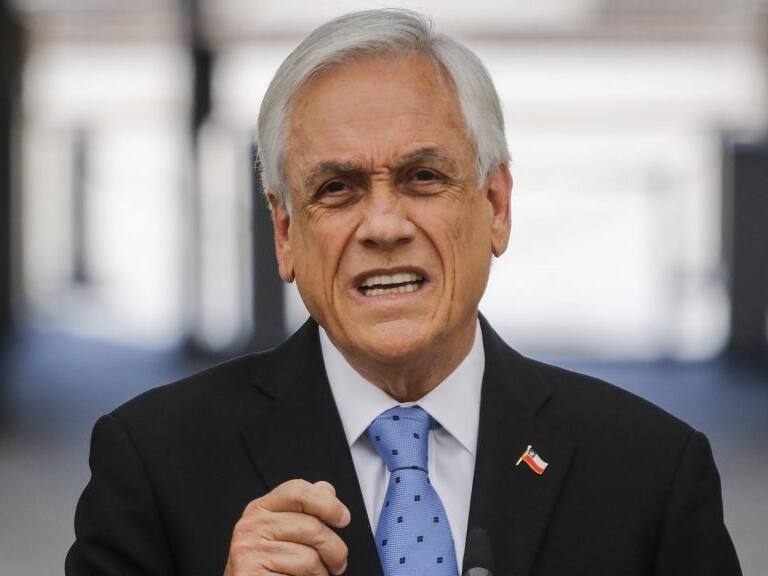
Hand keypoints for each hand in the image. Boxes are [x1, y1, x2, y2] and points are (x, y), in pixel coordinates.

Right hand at [224, 479, 350, 575]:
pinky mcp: (252, 575)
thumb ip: (303, 508)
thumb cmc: (269, 564)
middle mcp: (251, 527)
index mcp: (260, 509)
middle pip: (312, 527)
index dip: (327, 503)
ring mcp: (250, 552)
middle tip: (337, 563)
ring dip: (321, 573)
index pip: (297, 491)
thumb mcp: (281, 528)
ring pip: (309, 559)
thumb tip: (326, 490)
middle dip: (334, 550)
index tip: (343, 518)